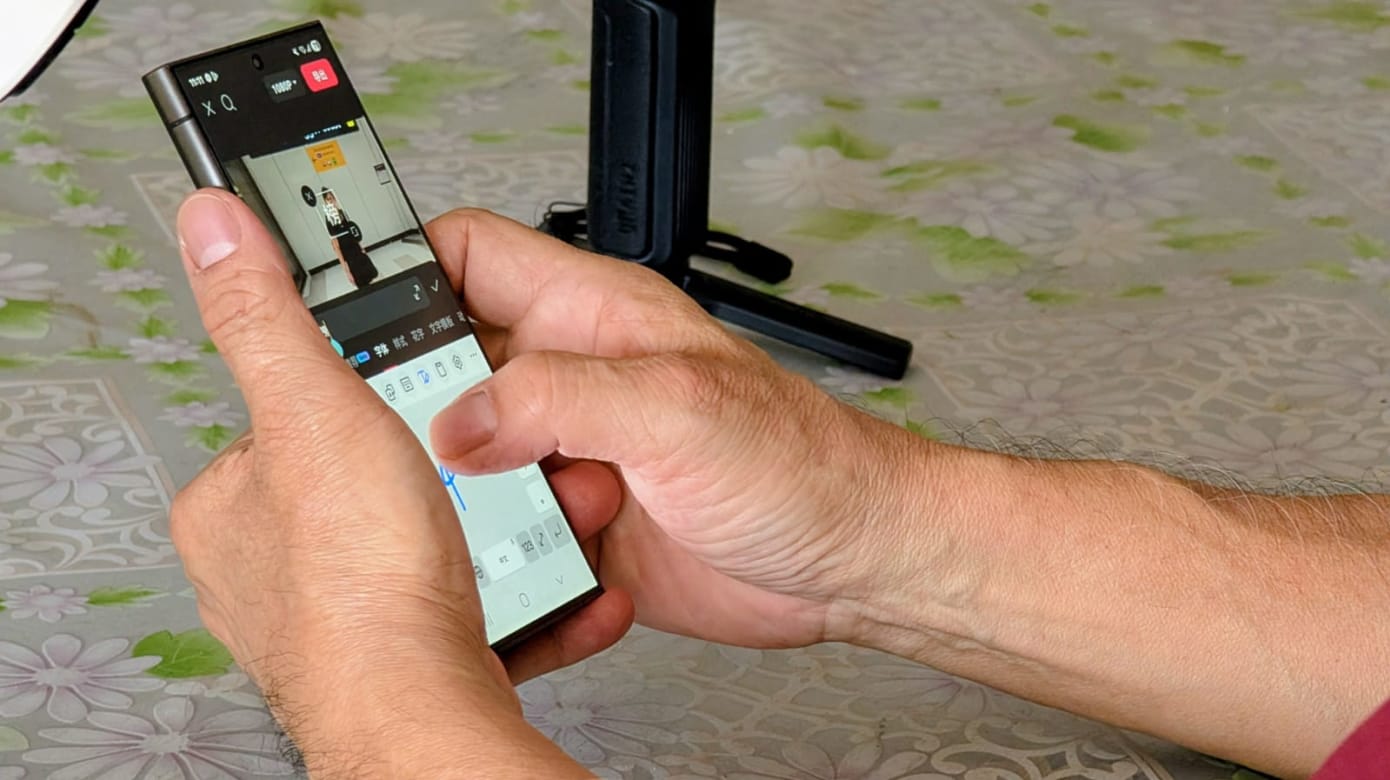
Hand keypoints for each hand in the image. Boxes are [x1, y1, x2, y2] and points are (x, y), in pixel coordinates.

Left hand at [169, 191, 628, 771]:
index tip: (419, 384)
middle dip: (444, 464)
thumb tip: (214, 228)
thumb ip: (268, 313)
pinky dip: (523, 592)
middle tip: (486, 449)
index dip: (365, 391)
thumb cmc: (359, 579)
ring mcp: (344, 622)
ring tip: (531, 503)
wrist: (424, 705)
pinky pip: (476, 607)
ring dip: (493, 525)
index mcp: (232, 508)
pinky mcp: (411, 661)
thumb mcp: (316, 405)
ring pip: (430, 545)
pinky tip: (555, 577)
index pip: (296, 417)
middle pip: (375, 481)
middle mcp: (274, 573)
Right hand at [428, 210, 927, 652]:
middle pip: (445, 365)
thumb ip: (561, 399)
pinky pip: (504, 531)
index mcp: (592, 314)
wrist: (850, 562)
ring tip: (501, 519)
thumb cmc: (803, 463)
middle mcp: (571, 378)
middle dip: (418, 407)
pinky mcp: (577, 524)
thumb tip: (458, 419)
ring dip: (467, 495)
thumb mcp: (678, 407)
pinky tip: (534, 568)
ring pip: (464, 458)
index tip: (349, 320)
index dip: (403, 272)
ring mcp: (570, 452)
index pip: (467, 255)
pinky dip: (502, 554)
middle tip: (413, 451)